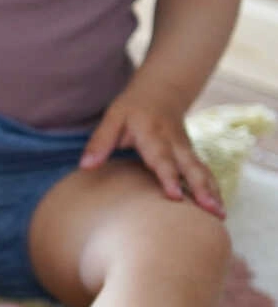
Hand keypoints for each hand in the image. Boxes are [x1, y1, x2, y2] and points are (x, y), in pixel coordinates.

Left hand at [80, 86, 223, 217]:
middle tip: (210, 209)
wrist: (162, 91)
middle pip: (189, 167)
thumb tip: (85, 167)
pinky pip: (204, 172)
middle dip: (200, 189)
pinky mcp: (191, 154)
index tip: (174, 196)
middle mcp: (174, 142)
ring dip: (212, 192)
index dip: (168, 177)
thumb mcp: (112, 118)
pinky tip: (219, 209)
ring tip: (220, 215)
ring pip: (201, 171)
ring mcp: (186, 149)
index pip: (162, 158)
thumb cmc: (131, 108)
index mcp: (153, 134)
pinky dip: (214, 189)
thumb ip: (100, 142)